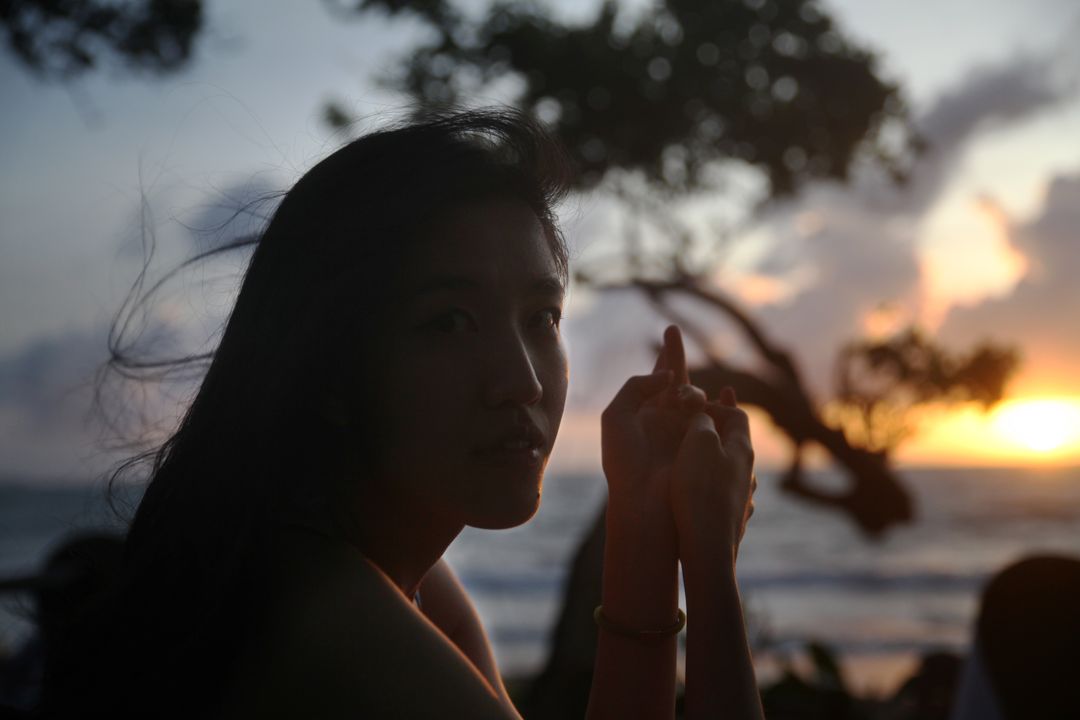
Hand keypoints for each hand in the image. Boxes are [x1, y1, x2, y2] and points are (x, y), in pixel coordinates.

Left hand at [601, 326, 704, 523]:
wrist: (645, 501)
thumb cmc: (624, 462)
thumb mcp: (615, 416)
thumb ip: (637, 386)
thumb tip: (669, 376)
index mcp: (642, 414)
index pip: (656, 379)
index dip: (665, 357)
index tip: (670, 331)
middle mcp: (665, 420)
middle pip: (677, 380)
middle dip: (676, 356)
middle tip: (673, 330)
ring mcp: (686, 430)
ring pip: (694, 396)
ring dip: (688, 391)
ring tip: (680, 403)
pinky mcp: (704, 443)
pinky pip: (715, 416)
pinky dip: (720, 403)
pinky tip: (725, 395)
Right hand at [669, 387, 756, 565]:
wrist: (708, 545)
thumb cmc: (701, 489)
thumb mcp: (699, 442)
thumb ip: (702, 422)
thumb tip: (704, 417)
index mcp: (742, 449)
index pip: (737, 415)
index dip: (716, 406)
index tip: (693, 407)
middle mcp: (747, 472)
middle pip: (734, 442)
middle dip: (716, 429)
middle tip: (696, 420)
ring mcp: (741, 497)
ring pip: (728, 468)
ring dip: (713, 457)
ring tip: (694, 454)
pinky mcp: (730, 518)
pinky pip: (722, 492)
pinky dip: (710, 483)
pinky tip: (698, 489)